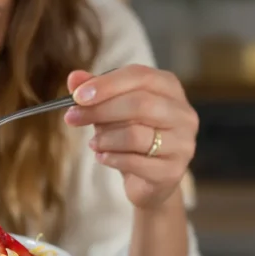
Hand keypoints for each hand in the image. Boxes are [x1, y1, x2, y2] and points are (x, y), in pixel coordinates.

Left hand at [63, 64, 198, 209]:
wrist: (148, 179)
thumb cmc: (130, 135)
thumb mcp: (110, 110)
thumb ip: (94, 92)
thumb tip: (74, 78)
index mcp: (168, 88)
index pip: (140, 76)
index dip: (106, 84)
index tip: (77, 96)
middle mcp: (183, 113)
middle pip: (139, 104)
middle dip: (99, 111)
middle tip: (72, 118)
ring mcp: (182, 143)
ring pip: (135, 135)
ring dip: (104, 139)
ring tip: (93, 143)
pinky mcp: (173, 170)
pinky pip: (135, 162)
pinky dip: (111, 158)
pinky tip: (102, 157)